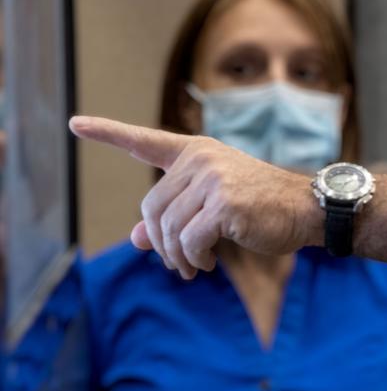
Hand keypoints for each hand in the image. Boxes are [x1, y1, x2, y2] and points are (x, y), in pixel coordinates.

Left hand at [68, 116, 321, 278]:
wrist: (307, 210)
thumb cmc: (262, 208)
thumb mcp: (213, 209)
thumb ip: (173, 218)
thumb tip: (138, 238)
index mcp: (197, 153)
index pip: (146, 141)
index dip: (108, 132)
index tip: (75, 123)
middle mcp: (202, 160)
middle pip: (152, 208)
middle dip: (160, 242)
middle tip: (178, 262)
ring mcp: (213, 179)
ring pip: (167, 228)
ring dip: (176, 257)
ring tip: (193, 267)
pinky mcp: (224, 204)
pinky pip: (188, 241)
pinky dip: (193, 259)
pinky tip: (207, 262)